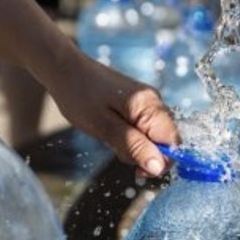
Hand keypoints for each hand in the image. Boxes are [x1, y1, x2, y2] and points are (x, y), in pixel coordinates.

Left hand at [46, 51, 179, 176]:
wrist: (64, 69)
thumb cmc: (80, 96)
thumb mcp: (104, 127)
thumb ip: (134, 147)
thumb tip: (160, 168)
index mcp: (150, 105)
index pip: (174, 142)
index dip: (161, 161)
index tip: (137, 171)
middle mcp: (155, 101)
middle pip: (165, 141)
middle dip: (144, 153)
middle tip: (116, 147)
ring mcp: (147, 101)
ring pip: (153, 136)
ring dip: (135, 146)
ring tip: (109, 135)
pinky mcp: (138, 103)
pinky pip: (143, 128)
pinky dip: (130, 136)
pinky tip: (112, 130)